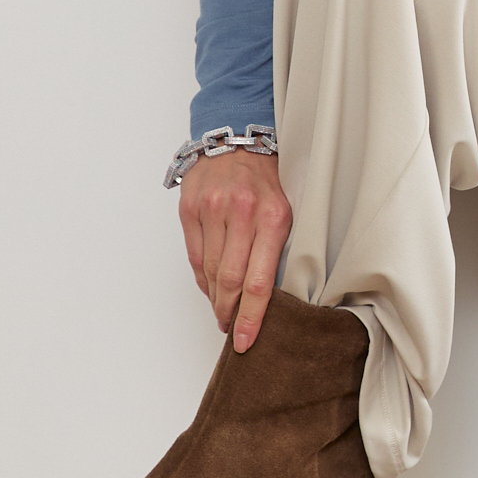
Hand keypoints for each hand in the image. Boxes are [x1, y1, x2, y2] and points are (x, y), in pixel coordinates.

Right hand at [178, 148, 292, 351]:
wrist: (237, 136)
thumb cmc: (268, 176)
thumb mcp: (287, 207)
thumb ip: (277, 246)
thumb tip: (267, 295)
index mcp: (272, 216)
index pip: (259, 282)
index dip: (251, 317)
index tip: (247, 341)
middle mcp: (241, 213)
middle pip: (230, 281)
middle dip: (230, 314)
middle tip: (233, 331)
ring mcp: (211, 210)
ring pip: (209, 271)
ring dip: (216, 298)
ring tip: (223, 312)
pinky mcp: (190, 209)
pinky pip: (194, 255)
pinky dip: (202, 278)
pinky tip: (210, 288)